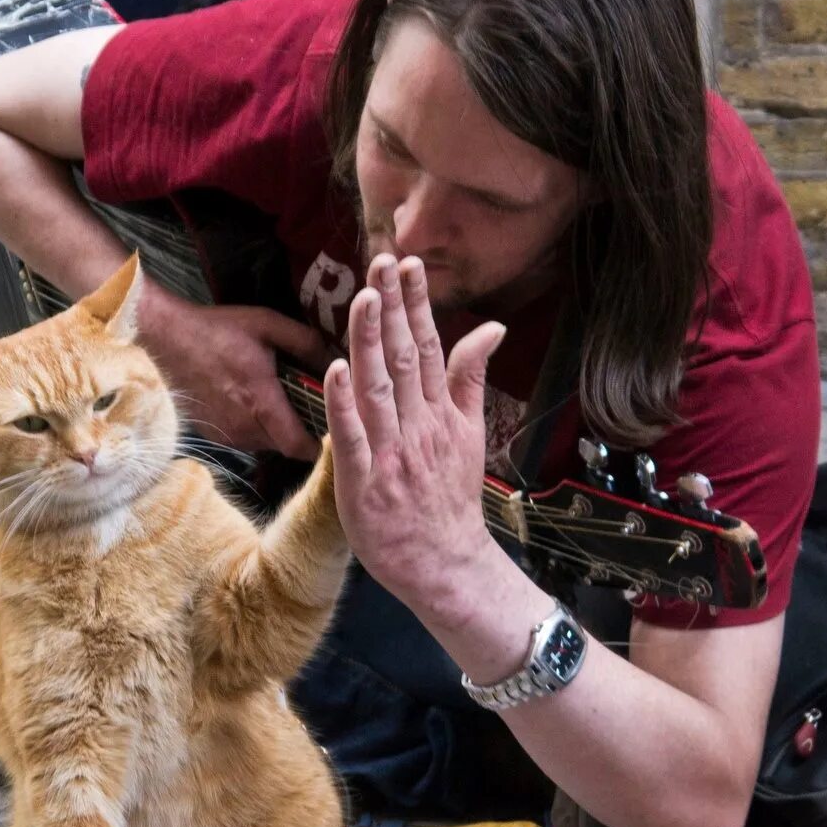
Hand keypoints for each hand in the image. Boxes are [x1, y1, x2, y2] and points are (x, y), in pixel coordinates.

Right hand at [134, 278, 328, 459]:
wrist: (165, 340)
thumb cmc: (219, 330)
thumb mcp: (268, 324)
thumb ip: (306, 343)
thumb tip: (337, 362)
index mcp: (261, 402)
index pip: (299, 447)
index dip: (318, 444)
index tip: (328, 428)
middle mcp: (244, 428)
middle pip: (286, 446)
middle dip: (299, 430)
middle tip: (304, 404)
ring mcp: (226, 435)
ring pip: (266, 444)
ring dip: (276, 428)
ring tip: (275, 398)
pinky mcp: (214, 436)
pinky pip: (246, 440)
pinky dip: (254, 426)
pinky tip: (250, 401)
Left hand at [323, 254, 504, 611]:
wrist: (445, 564)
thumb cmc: (450, 499)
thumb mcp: (470, 433)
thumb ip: (471, 377)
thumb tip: (491, 327)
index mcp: (440, 413)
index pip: (428, 347)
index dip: (417, 304)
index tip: (408, 264)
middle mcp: (418, 428)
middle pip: (403, 358)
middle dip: (393, 307)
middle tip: (382, 261)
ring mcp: (391, 455)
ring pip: (378, 389)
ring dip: (371, 343)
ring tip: (365, 299)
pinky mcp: (363, 484)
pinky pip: (351, 438)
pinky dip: (343, 405)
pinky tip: (336, 369)